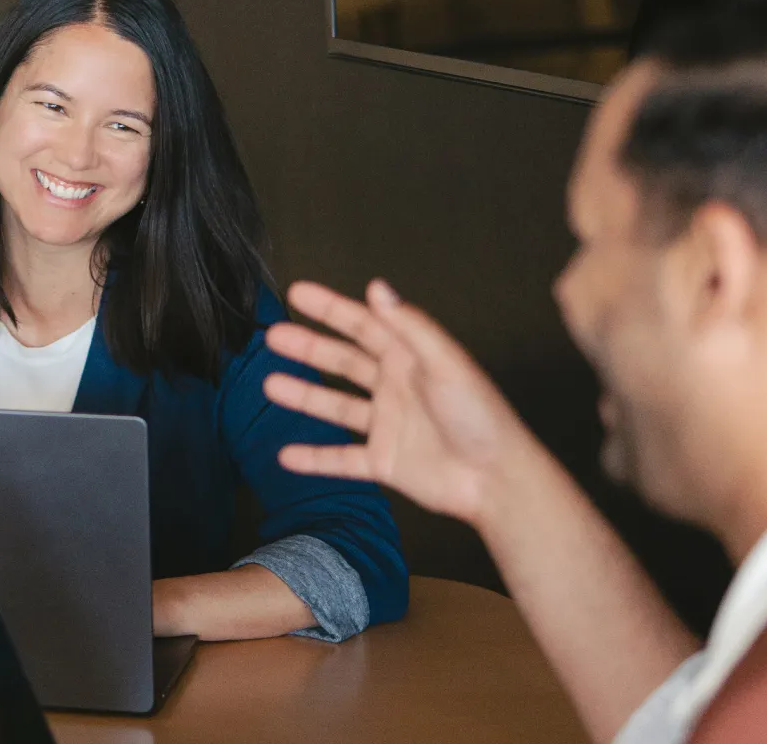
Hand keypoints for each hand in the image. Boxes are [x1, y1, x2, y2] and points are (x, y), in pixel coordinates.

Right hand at [264, 279, 537, 526]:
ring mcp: (387, 425)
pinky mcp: (384, 461)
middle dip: (309, 347)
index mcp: (410, 358)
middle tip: (274, 336)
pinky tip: (286, 456)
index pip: (362, 325)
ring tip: (270, 386)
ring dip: (305, 396)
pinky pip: (341, 459)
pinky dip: (315, 459)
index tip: (297, 293)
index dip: (330, 308)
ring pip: (336, 406)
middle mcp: (395, 387)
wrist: (495, 478)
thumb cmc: (480, 416)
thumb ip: (409, 326)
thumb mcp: (444, 362)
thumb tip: (377, 287)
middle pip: (343, 362)